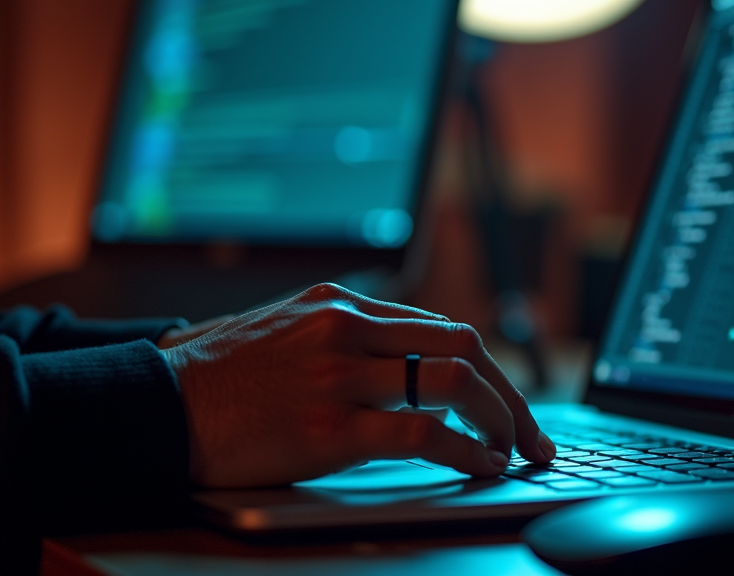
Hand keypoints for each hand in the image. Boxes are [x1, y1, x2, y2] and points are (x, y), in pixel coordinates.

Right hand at [160, 283, 555, 487]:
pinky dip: (466, 450)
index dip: (486, 364)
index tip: (506, 396)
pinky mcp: (330, 428)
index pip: (439, 327)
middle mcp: (348, 329)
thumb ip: (347, 336)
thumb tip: (408, 359)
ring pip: (454, 383)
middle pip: (464, 344)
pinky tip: (481, 464)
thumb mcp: (287, 329)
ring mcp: (340, 376)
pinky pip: (424, 435)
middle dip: (511, 391)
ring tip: (513, 448)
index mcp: (342, 304)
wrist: (158, 406)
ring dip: (500, 418)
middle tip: (532, 428)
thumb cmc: (220, 376)